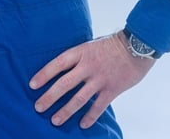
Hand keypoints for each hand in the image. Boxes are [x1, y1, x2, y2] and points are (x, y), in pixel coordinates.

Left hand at [29, 31, 153, 128]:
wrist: (137, 45)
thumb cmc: (111, 45)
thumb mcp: (89, 45)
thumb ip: (77, 58)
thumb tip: (61, 69)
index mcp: (80, 53)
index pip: (57, 64)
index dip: (44, 75)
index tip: (32, 85)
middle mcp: (88, 66)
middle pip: (64, 84)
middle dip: (50, 97)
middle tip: (38, 107)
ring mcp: (100, 79)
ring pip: (79, 98)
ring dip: (66, 111)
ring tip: (55, 120)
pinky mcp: (113, 89)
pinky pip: (99, 106)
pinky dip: (90, 116)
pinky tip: (83, 125)